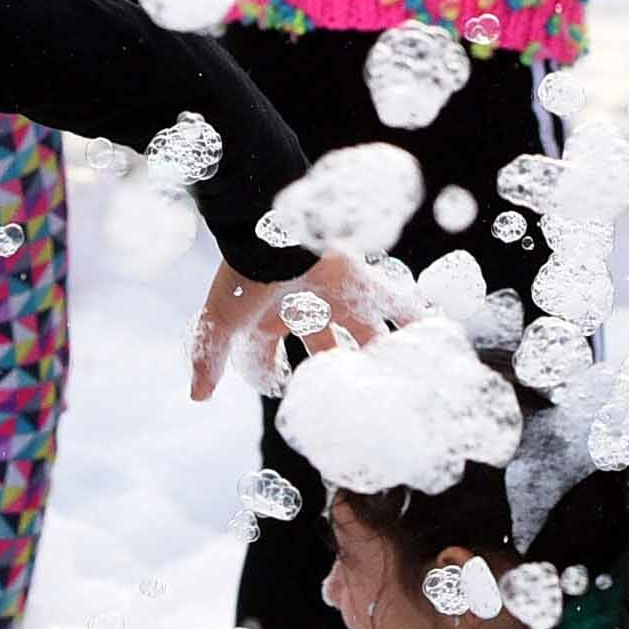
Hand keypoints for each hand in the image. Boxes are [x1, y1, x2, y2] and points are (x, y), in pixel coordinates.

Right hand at [192, 248, 398, 400]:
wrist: (268, 231)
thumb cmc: (242, 277)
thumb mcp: (221, 323)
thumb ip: (209, 358)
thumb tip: (197, 396)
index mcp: (271, 315)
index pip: (268, 351)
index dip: (270, 372)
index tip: (279, 390)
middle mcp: (305, 305)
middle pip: (325, 345)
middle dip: (336, 368)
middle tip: (350, 397)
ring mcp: (335, 293)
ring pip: (363, 329)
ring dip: (378, 351)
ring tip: (397, 378)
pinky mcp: (361, 280)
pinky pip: (396, 301)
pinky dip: (414, 316)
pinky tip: (431, 335)